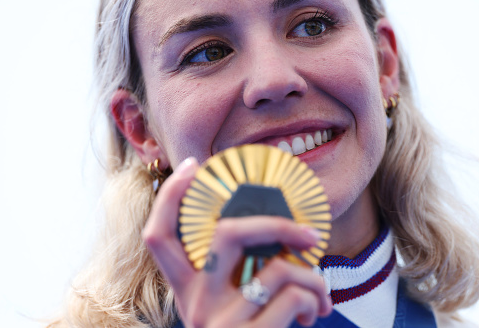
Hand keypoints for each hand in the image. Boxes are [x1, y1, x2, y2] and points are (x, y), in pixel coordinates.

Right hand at [143, 157, 332, 327]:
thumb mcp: (232, 312)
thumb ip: (237, 277)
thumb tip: (271, 232)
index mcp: (188, 295)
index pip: (158, 238)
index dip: (170, 197)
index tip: (192, 166)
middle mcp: (197, 308)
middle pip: (225, 233)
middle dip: (275, 221)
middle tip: (309, 231)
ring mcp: (222, 326)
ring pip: (278, 266)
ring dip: (314, 276)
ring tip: (320, 294)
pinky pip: (296, 294)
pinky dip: (317, 298)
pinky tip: (313, 316)